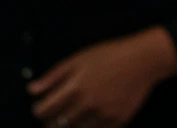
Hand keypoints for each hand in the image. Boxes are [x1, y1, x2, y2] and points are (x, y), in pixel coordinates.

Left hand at [29, 27, 176, 127]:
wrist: (143, 60)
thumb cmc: (110, 55)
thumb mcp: (79, 58)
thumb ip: (53, 76)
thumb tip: (32, 90)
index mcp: (75, 86)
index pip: (44, 110)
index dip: (38, 110)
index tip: (41, 108)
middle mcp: (87, 104)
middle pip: (57, 125)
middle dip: (52, 122)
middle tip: (54, 116)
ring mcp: (103, 115)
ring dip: (70, 126)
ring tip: (72, 118)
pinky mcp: (117, 122)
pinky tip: (90, 119)